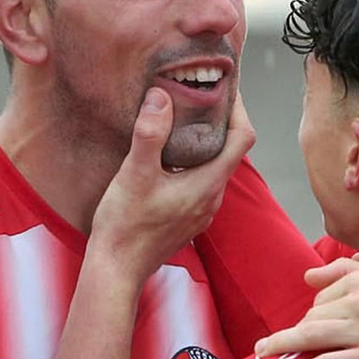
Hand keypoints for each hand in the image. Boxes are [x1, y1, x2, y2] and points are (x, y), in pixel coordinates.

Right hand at [91, 89, 255, 278]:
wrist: (116, 269)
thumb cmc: (125, 226)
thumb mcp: (134, 174)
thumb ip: (150, 134)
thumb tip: (161, 96)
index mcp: (207, 184)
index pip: (243, 138)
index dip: (239, 110)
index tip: (225, 89)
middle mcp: (211, 199)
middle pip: (231, 151)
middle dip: (221, 122)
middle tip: (202, 97)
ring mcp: (201, 212)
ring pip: (215, 167)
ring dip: (206, 143)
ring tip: (185, 120)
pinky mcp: (187, 219)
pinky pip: (200, 183)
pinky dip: (194, 163)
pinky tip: (170, 157)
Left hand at [254, 258, 358, 358]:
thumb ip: (351, 272)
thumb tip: (310, 274)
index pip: (322, 296)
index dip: (313, 314)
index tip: (306, 329)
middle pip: (313, 317)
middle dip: (296, 333)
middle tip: (282, 347)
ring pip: (311, 337)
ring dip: (281, 346)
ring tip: (262, 355)